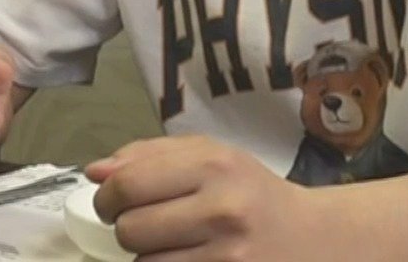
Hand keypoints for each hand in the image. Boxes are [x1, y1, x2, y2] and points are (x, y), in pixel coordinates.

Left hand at [87, 136, 334, 260]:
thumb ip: (147, 156)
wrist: (314, 239)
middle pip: (130, 230)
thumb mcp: (208, 156)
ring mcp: (229, 256)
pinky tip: (185, 260)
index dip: (106, 198)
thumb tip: (94, 171)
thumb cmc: (251, 192)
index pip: (127, 185)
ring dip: (146, 257)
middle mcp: (223, 210)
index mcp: (213, 165)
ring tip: (171, 245)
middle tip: (142, 225)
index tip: (112, 203)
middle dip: (126, 229)